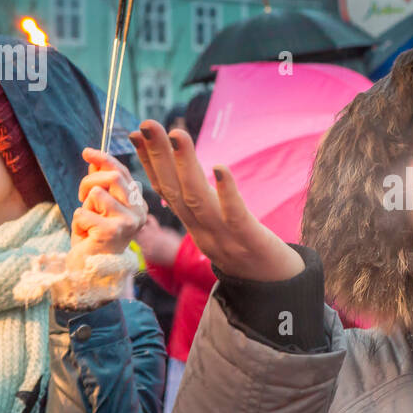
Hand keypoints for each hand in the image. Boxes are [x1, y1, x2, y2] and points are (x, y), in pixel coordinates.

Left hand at [68, 148, 147, 272]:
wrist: (91, 270)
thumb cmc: (95, 238)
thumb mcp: (98, 206)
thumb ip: (100, 183)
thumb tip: (94, 160)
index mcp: (138, 203)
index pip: (122, 172)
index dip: (104, 159)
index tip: (87, 152)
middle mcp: (139, 211)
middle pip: (113, 176)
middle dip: (89, 182)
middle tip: (81, 197)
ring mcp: (128, 222)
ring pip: (97, 193)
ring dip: (84, 206)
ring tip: (87, 222)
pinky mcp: (112, 232)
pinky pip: (84, 212)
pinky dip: (78, 223)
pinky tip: (86, 236)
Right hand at [129, 121, 303, 281]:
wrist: (278, 288)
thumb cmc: (249, 252)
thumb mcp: (217, 228)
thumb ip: (200, 205)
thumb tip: (186, 175)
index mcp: (194, 225)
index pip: (165, 191)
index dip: (148, 163)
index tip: (135, 135)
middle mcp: (202, 230)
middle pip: (174, 191)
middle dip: (158, 156)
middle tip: (146, 124)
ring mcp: (224, 236)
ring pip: (198, 200)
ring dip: (186, 166)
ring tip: (178, 134)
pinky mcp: (249, 240)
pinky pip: (235, 214)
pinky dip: (225, 191)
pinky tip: (220, 167)